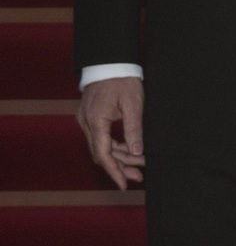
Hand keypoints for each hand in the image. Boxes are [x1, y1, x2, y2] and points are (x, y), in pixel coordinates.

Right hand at [76, 76, 144, 190]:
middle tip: (139, 176)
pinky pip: (101, 138)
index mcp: (95, 121)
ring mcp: (86, 120)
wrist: (109, 60)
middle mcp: (86, 123)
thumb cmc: (122, 79)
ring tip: (139, 166)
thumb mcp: (133, 104)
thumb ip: (134, 130)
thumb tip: (136, 152)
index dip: (114, 172)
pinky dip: (115, 146)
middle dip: (120, 167)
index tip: (123, 185)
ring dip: (119, 157)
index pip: (103, 154)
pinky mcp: (90, 117)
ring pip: (101, 147)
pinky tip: (130, 151)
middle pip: (101, 154)